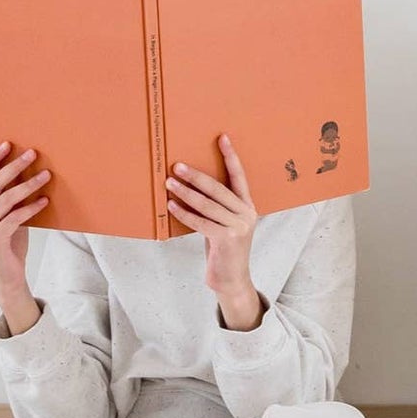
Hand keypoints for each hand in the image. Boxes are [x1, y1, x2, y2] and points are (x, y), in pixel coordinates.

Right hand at [0, 141, 49, 335]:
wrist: (8, 278)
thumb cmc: (11, 246)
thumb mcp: (11, 218)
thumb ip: (12, 200)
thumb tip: (29, 173)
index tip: (7, 144)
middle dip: (13, 166)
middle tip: (32, 154)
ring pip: (5, 200)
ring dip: (28, 185)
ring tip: (46, 175)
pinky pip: (13, 218)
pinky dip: (30, 208)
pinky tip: (44, 201)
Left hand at [166, 134, 261, 330]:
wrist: (232, 280)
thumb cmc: (223, 249)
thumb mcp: (224, 224)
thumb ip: (216, 207)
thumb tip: (192, 186)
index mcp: (247, 206)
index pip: (239, 176)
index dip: (230, 156)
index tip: (221, 137)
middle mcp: (246, 213)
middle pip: (218, 188)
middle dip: (196, 175)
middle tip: (178, 165)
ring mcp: (238, 226)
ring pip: (207, 204)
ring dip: (185, 192)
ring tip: (169, 183)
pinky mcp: (227, 239)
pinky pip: (201, 221)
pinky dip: (184, 212)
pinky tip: (172, 205)